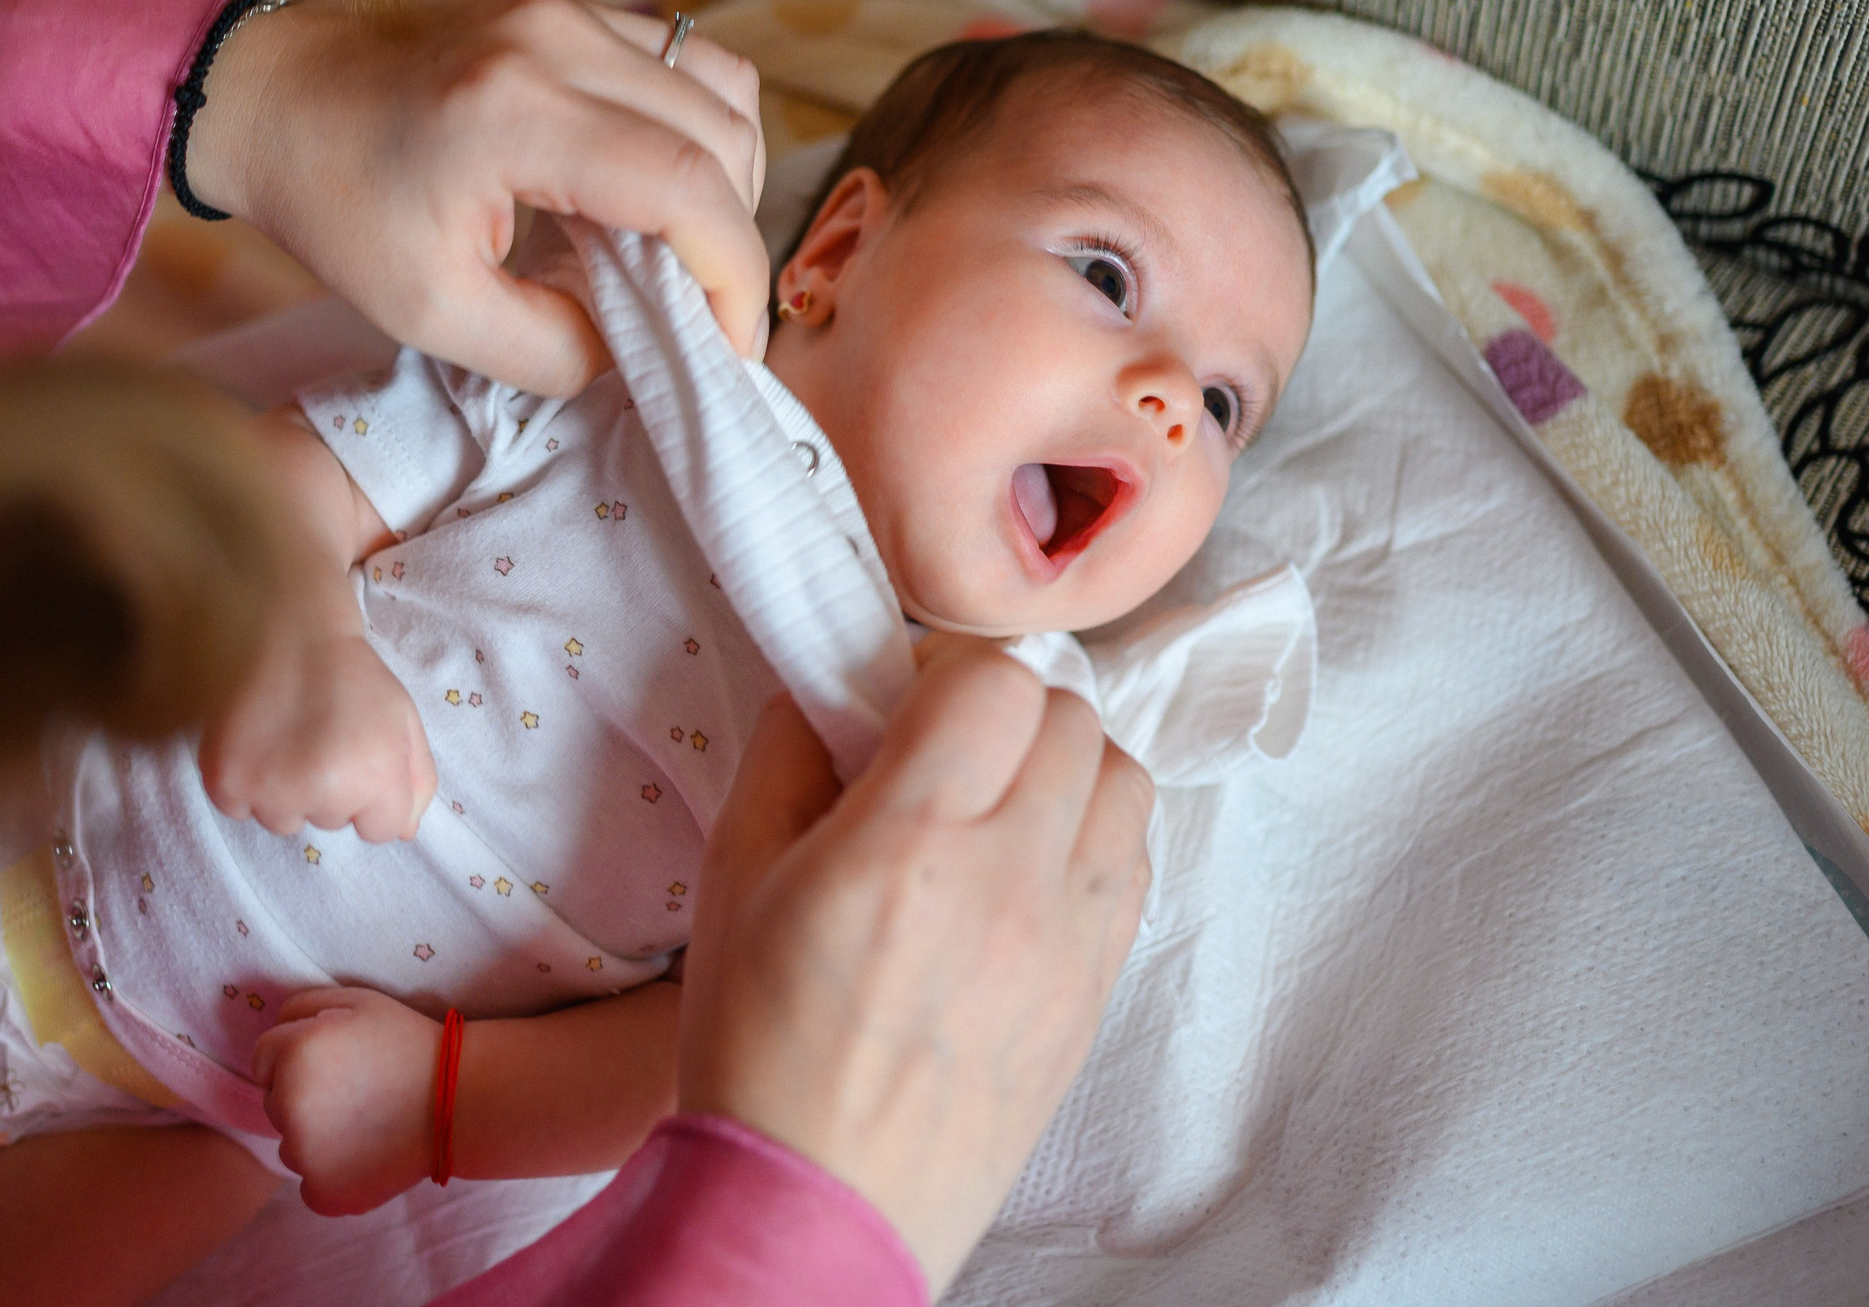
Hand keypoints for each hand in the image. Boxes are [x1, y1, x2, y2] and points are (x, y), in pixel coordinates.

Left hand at [185, 0, 768, 397]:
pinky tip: (653, 191)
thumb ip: (550, 348)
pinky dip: (697, 131)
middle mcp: (560, 39)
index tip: (730, 346)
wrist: (263, 88)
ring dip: (726, 179)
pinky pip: (684, 60)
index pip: (690, 186)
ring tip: (680, 251)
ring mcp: (570, 8)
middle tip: (699, 312)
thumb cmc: (330, 199)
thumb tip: (640, 353)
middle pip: (725, 134)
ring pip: (723, 88)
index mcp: (519, 112)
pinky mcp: (569, 5)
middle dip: (733, 238)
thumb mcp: (427, 311)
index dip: (736, 277)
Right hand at [199, 622, 434, 842]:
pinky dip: (246, 783)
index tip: (358, 756)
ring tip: (286, 736)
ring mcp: (269, 788)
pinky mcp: (225, 780)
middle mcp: (323, 789)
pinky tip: (256, 740)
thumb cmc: (351, 674)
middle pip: (331, 824)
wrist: (285, 628)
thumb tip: (404, 833)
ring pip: (284, 821)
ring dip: (286, 791)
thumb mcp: (405, 720)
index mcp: (376, 774)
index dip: (372, 795)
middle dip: (331, 790)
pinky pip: (241, 808)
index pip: (381, 831)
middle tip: (320, 736)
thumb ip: (417, 781)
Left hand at [254, 986, 440, 1214]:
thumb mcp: (356, 1000)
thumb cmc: (406, 1044)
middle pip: (274, 1104)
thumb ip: (300, 1007)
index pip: (263, 1061)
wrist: (457, 1100)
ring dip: (315, 1138)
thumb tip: (272, 1033)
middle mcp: (289, 1107)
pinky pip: (309, 1185)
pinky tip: (366, 1155)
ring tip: (365, 1123)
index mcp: (293, 1054)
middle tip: (355, 1092)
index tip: (335, 1062)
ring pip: (291, 1146)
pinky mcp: (322, 1194)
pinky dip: (331, 1175)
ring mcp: (304, 1157)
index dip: (297, 1056)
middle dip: (304, 1097)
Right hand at [676, 637, 1156, 1295]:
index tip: (904, 698)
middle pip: (1070, 713)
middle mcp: (1010, 882)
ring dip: (1064, 764)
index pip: (995, 675)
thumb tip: (828, 685)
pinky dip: (1093, 837)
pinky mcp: (1097, 993)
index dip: (946, 665)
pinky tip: (1028, 868)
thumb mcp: (732, 878)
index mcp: (910, 842)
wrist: (817, 1203)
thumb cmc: (758, 1048)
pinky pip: (1135, 865)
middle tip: (944, 746)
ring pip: (1125, 779)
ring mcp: (1070, 943)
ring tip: (996, 802)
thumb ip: (785, 755)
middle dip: (1004, 706)